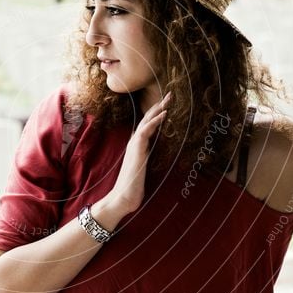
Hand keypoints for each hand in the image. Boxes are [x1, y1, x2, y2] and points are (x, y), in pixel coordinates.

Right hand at [106, 91, 170, 214]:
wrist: (123, 197)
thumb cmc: (133, 187)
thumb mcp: (144, 170)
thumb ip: (147, 160)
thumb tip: (155, 156)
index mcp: (138, 147)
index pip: (148, 126)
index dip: (157, 114)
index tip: (167, 105)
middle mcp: (135, 143)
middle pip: (147, 119)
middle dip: (158, 106)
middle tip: (170, 94)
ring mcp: (135, 145)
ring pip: (146, 121)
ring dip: (158, 109)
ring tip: (168, 98)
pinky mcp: (136, 150)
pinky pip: (146, 131)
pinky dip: (155, 121)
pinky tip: (164, 113)